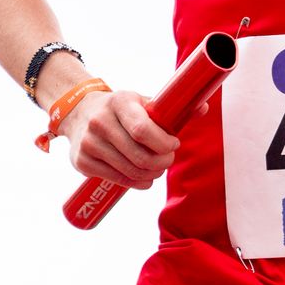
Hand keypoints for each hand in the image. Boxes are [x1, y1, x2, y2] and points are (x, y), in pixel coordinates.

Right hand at [60, 89, 190, 189]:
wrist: (79, 112)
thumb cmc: (122, 109)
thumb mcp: (142, 101)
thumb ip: (171, 107)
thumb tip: (204, 108)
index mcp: (119, 102)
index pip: (143, 130)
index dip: (164, 143)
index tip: (174, 145)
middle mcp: (100, 122)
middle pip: (139, 155)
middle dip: (162, 162)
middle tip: (168, 160)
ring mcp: (88, 143)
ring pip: (130, 170)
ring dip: (152, 174)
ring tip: (158, 169)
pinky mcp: (82, 162)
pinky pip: (117, 179)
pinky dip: (136, 182)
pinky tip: (143, 177)